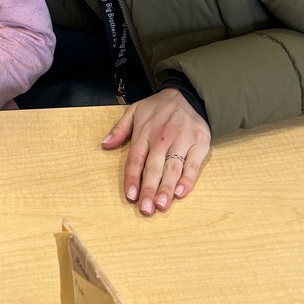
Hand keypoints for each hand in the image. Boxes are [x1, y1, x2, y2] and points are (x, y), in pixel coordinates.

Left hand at [101, 88, 210, 216]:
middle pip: (154, 167)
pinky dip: (188, 179)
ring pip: (173, 168)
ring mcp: (182, 140)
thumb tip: (104, 144)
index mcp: (145, 131)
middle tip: (146, 208)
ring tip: (162, 205)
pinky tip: (181, 192)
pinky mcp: (199, 143)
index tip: (130, 195)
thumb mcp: (135, 111)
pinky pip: (193, 164)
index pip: (136, 159)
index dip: (133, 178)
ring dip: (167, 188)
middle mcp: (163, 137)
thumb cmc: (159, 106)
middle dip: (149, 189)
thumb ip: (119, 129)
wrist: (188, 94)